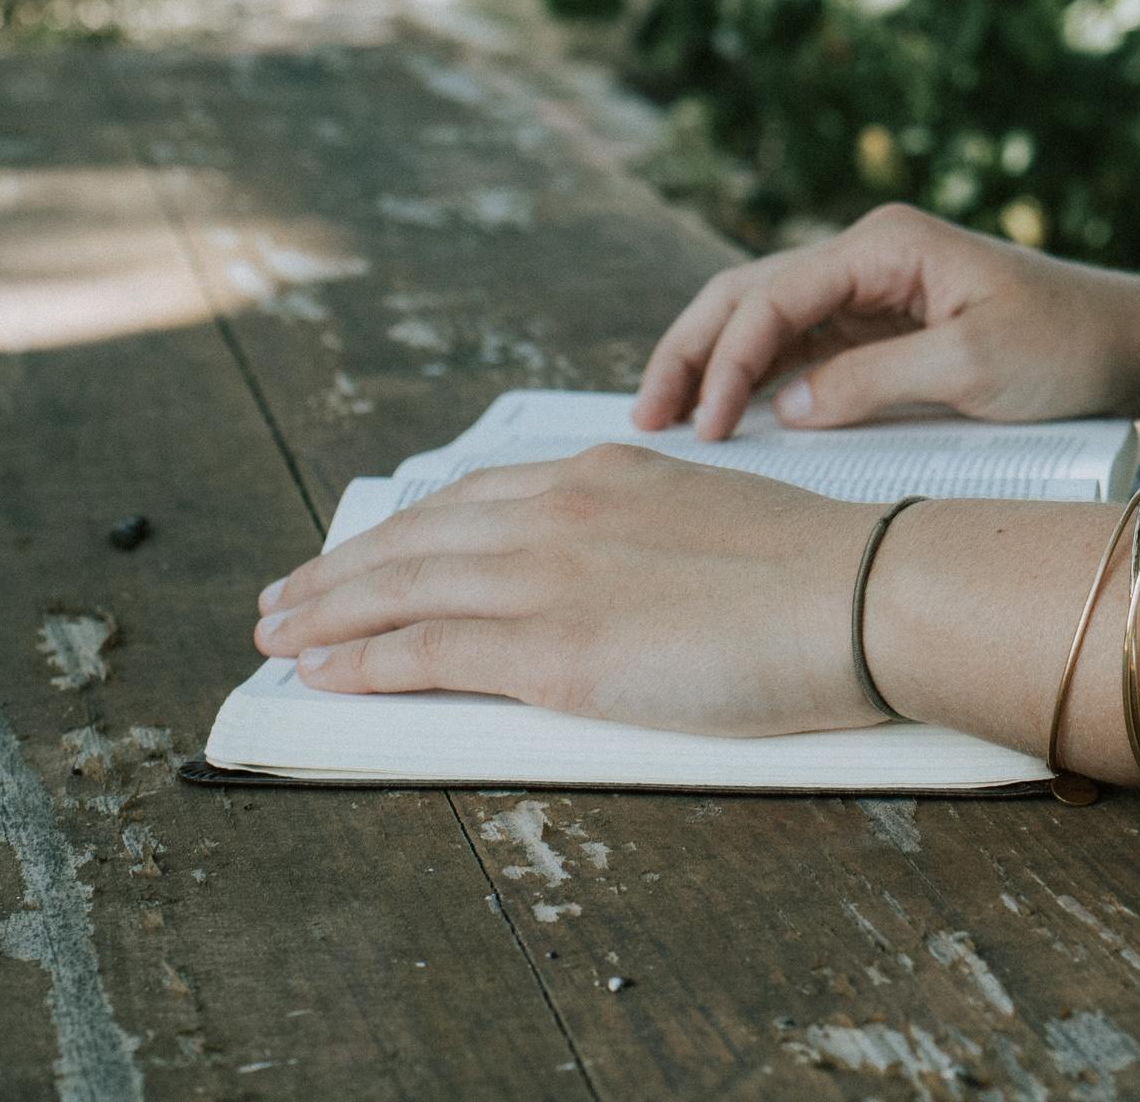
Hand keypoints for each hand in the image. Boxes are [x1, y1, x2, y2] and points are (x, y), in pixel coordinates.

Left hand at [252, 444, 882, 735]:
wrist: (860, 591)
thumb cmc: (816, 569)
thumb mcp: (712, 519)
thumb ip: (645, 535)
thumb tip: (614, 575)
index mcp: (604, 471)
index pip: (473, 498)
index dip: (407, 528)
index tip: (368, 547)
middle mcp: (559, 511)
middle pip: (418, 538)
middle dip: (342, 568)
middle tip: (287, 593)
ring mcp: (549, 577)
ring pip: (403, 588)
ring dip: (328, 612)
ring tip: (279, 631)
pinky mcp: (553, 651)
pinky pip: (427, 652)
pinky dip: (363, 659)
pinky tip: (326, 669)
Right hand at [633, 203, 1139, 439]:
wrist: (1130, 345)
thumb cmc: (1066, 347)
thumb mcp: (973, 370)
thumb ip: (874, 383)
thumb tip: (786, 409)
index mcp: (884, 246)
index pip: (773, 297)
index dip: (727, 362)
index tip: (707, 428)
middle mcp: (867, 256)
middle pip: (747, 294)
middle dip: (691, 352)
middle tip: (647, 418)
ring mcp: (870, 289)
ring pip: (762, 318)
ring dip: (712, 365)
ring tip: (667, 420)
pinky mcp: (880, 326)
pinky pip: (799, 348)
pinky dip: (755, 379)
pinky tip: (726, 417)